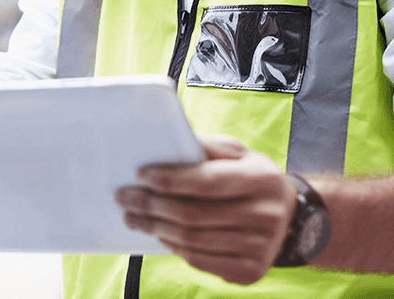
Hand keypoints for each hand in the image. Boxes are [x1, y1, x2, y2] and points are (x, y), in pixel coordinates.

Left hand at [115, 136, 296, 284]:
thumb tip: (169, 143)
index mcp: (260, 179)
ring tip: (132, 216)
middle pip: (193, 214)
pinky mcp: (250, 272)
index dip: (170, 179)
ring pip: (192, 240)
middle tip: (124, 196)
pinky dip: (173, 246)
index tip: (141, 174)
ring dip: (154, 228)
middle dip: (151, 205)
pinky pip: (200, 261)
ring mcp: (259, 249)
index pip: (207, 181)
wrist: (293, 218)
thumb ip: (207, 146)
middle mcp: (264, 216)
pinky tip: (157, 233)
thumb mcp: (239, 152)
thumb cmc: (253, 177)